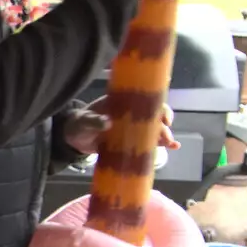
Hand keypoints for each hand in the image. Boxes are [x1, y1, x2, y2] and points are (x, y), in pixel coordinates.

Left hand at [64, 96, 179, 156]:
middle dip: (163, 125)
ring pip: (154, 129)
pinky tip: (173, 147)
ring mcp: (132, 127)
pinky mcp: (131, 141)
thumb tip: (107, 123)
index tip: (163, 117)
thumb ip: (94, 121)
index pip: (144, 100)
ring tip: (170, 143)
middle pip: (153, 115)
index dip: (157, 106)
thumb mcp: (84, 121)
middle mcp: (130, 114)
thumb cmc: (79, 123)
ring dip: (164, 135)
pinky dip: (160, 143)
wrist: (74, 138)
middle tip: (165, 136)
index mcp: (121, 103)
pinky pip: (148, 141)